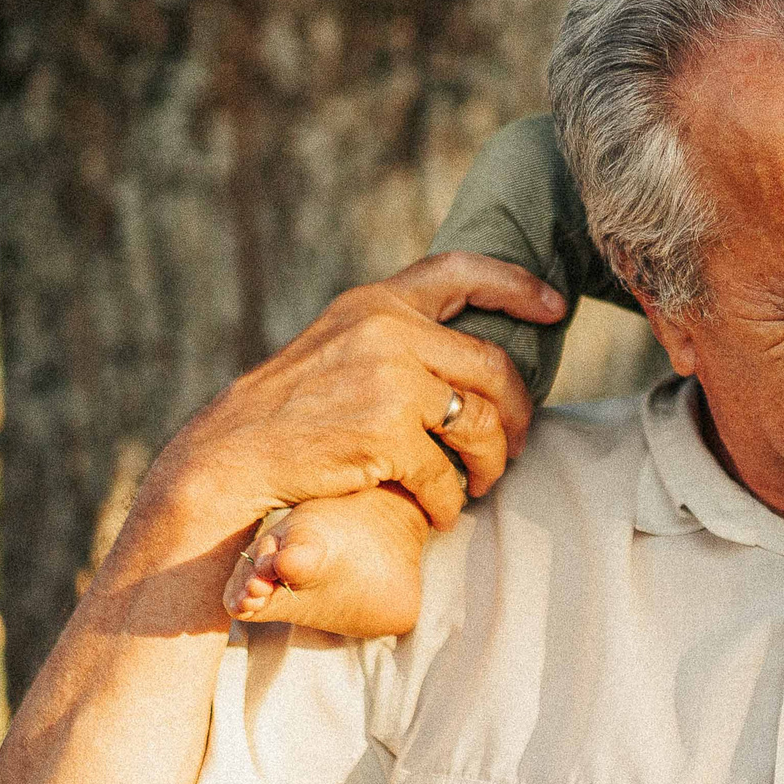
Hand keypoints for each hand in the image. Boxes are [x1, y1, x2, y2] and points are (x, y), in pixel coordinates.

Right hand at [134, 253, 564, 557]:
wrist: (227, 463)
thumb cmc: (284, 418)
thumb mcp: (334, 350)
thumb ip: (391, 340)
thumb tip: (469, 358)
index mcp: (374, 303)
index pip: (462, 272)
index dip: (518, 286)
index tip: (556, 309)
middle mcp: (386, 330)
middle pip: (493, 367)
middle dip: (518, 414)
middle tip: (515, 446)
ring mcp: (389, 380)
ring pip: (482, 424)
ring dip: (490, 464)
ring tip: (479, 484)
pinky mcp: (387, 434)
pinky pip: (447, 474)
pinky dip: (448, 501)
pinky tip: (435, 511)